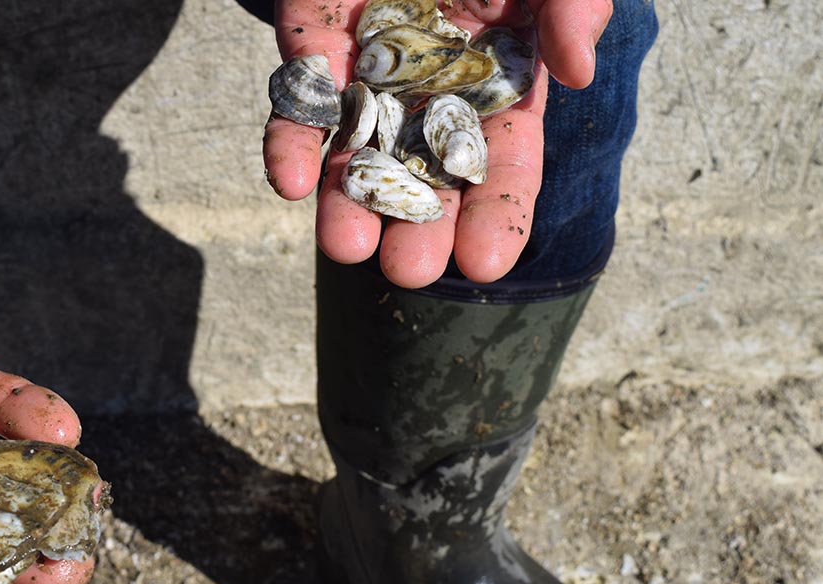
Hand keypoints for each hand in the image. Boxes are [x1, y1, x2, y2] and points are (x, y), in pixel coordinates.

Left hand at [263, 0, 613, 287]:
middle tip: (409, 272)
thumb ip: (571, 7)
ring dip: (347, 201)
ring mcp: (368, 73)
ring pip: (355, 151)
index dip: (495, 214)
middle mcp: (431, 90)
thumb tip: (578, 72)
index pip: (501, 163)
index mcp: (499, 81)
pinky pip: (297, 104)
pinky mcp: (311, 49)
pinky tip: (290, 182)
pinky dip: (291, 142)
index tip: (484, 264)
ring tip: (345, 248)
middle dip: (417, 225)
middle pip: (423, 173)